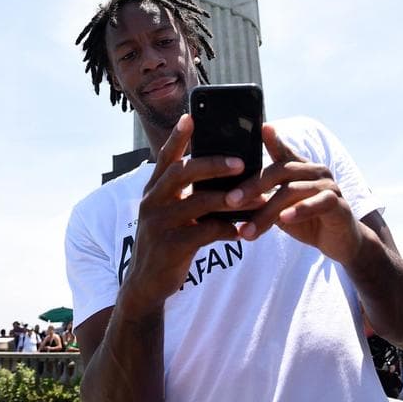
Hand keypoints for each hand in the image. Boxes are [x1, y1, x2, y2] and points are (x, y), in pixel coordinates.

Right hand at [120, 114, 244, 317]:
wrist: (147, 284)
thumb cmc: (168, 240)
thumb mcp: (171, 212)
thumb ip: (188, 193)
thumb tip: (224, 170)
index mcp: (154, 189)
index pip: (165, 157)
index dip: (178, 136)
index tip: (191, 116)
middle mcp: (153, 201)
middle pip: (182, 173)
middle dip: (213, 164)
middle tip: (241, 162)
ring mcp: (159, 224)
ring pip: (197, 202)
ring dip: (229, 199)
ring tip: (255, 198)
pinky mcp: (170, 247)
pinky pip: (204, 232)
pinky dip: (227, 230)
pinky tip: (242, 231)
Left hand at [224, 124, 363, 265]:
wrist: (340, 243)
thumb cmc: (307, 221)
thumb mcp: (282, 207)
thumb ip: (264, 197)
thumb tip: (234, 196)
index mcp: (300, 168)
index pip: (282, 152)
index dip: (273, 139)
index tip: (261, 127)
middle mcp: (314, 171)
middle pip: (279, 172)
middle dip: (253, 187)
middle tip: (231, 201)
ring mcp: (328, 185)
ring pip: (292, 192)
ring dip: (267, 212)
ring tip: (249, 228)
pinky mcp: (338, 204)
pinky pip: (317, 203)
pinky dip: (300, 210)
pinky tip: (285, 219)